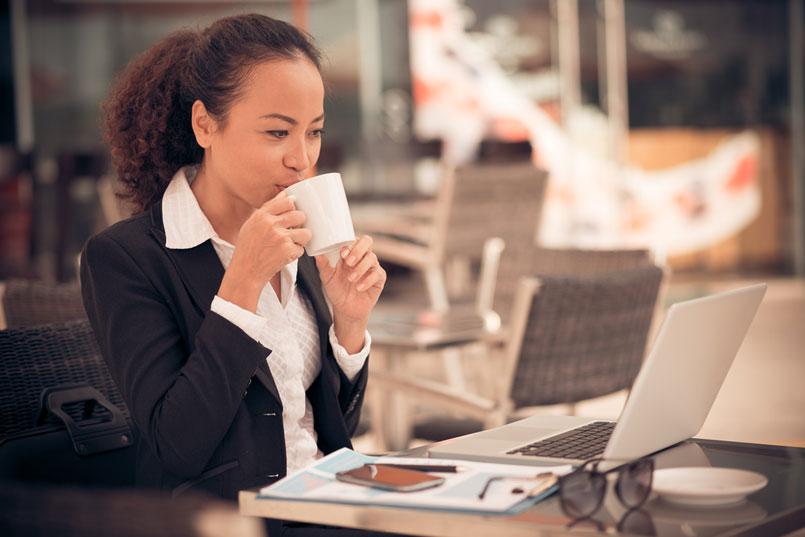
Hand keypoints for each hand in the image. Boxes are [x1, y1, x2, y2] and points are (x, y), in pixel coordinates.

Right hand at [218, 192, 311, 311]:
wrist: (245, 271)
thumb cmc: (248, 248)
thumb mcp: (251, 224)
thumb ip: (268, 209)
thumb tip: (287, 194)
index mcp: (262, 215)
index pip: (288, 201)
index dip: (293, 208)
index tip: (291, 215)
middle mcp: (271, 224)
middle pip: (300, 215)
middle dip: (300, 224)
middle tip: (293, 232)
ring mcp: (280, 237)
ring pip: (306, 232)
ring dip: (301, 239)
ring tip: (291, 244)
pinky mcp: (287, 250)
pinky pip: (301, 249)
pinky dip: (295, 253)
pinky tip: (284, 255)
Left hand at [315, 235, 385, 352]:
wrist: (345, 309)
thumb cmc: (337, 290)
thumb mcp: (327, 277)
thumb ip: (323, 265)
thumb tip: (316, 253)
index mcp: (350, 254)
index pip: (354, 240)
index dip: (350, 244)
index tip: (342, 254)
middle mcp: (362, 258)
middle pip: (367, 242)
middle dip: (358, 250)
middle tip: (348, 262)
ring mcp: (371, 267)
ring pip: (372, 258)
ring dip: (360, 267)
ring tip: (351, 279)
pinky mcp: (378, 279)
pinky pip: (378, 274)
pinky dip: (368, 280)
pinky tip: (359, 287)